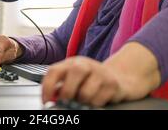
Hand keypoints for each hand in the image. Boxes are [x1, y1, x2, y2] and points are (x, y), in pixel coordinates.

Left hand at [41, 51, 156, 106]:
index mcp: (71, 63)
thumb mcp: (75, 79)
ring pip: (85, 92)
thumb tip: (50, 98)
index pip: (54, 70)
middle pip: (73, 73)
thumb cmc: (92, 81)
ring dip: (83, 101)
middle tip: (67, 101)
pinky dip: (95, 104)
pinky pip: (98, 101)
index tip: (46, 101)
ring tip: (85, 99)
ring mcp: (100, 72)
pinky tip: (98, 99)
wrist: (121, 77)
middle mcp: (85, 64)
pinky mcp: (112, 83)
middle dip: (68, 92)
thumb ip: (61, 86)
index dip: (47, 87)